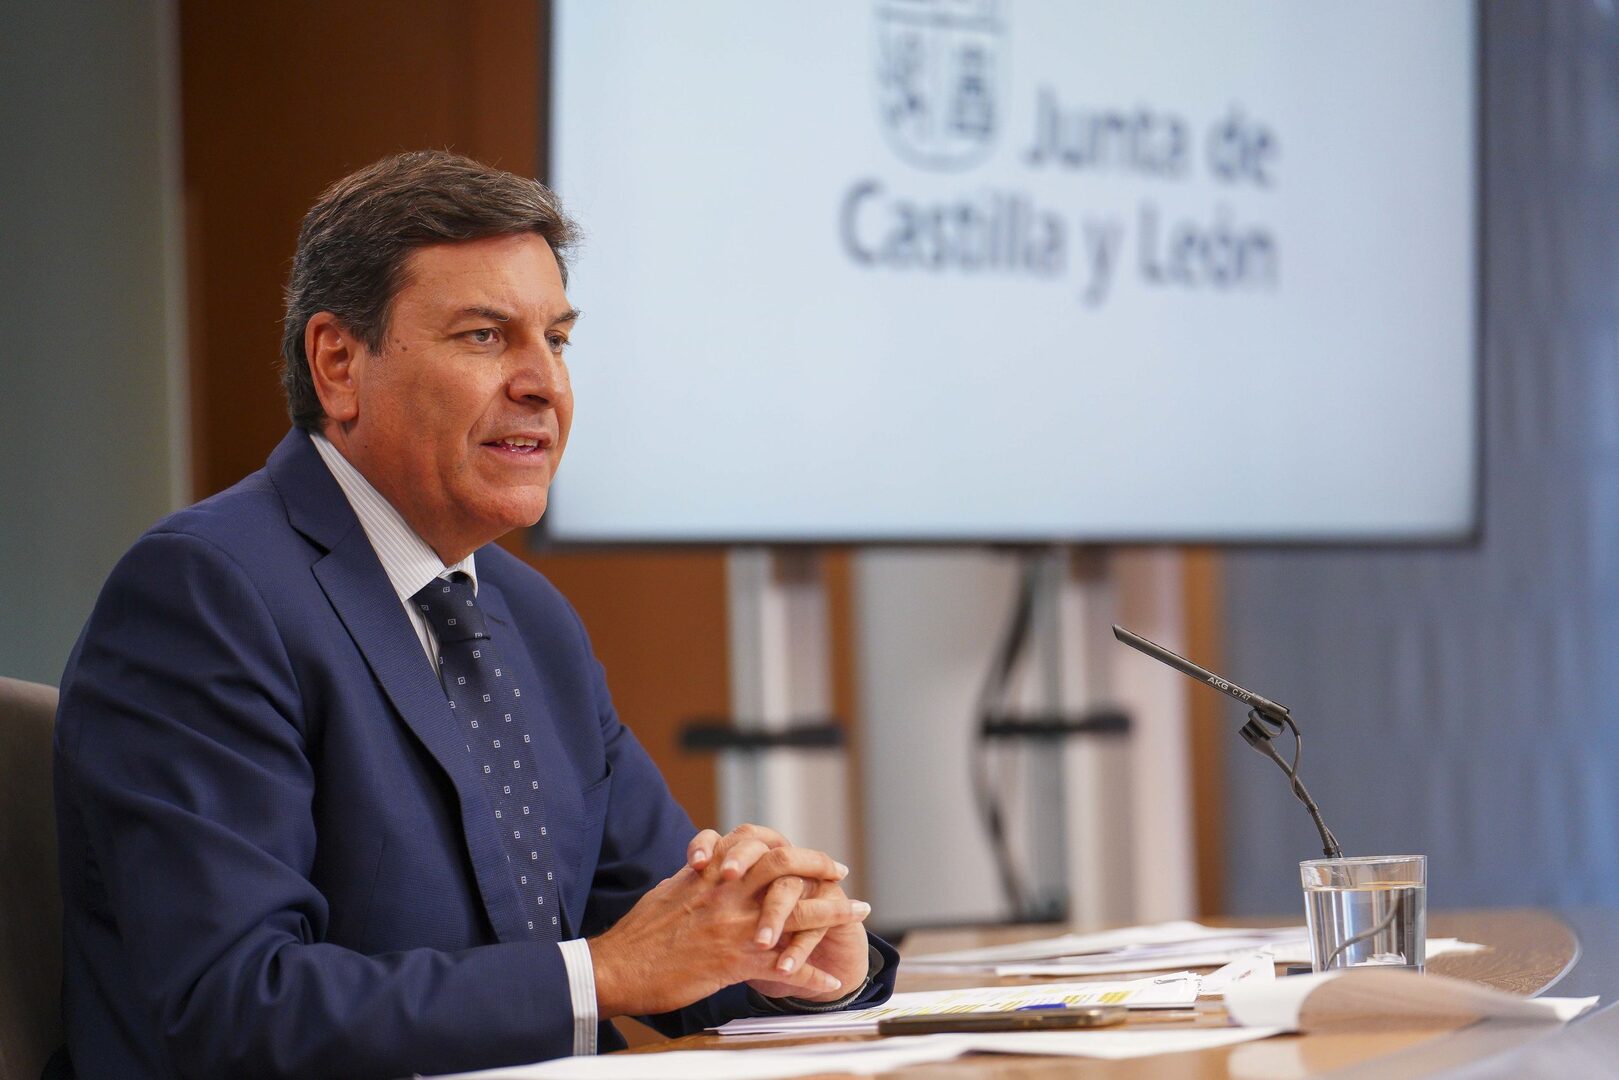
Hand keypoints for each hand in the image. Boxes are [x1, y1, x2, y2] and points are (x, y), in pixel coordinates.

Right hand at [589, 842, 868, 1016]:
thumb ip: (696, 879)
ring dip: (834, 913)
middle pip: (785, 866)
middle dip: (819, 864)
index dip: (789, 847)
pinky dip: (811, 977)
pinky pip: (785, 968)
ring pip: (797, 913)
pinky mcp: (735, 962)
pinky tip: (830, 982)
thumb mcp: (670, 892)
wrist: (619, 967)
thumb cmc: (639, 933)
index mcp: (711, 875)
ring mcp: (734, 927)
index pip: (758, 845)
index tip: (812, 855)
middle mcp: (727, 894)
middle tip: (841, 870)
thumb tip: (707, 869)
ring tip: (860, 913)